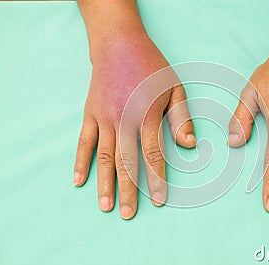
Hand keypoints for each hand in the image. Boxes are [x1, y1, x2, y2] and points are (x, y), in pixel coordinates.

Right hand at [73, 35, 195, 218]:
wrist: (119, 45)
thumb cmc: (152, 68)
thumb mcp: (175, 89)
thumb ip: (181, 118)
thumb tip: (189, 145)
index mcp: (147, 115)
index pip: (153, 155)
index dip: (157, 180)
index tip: (159, 201)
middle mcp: (123, 120)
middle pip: (126, 163)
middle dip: (128, 191)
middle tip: (128, 215)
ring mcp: (104, 118)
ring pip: (104, 157)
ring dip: (104, 183)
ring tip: (105, 207)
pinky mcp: (90, 114)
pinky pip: (84, 142)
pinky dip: (81, 162)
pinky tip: (78, 181)